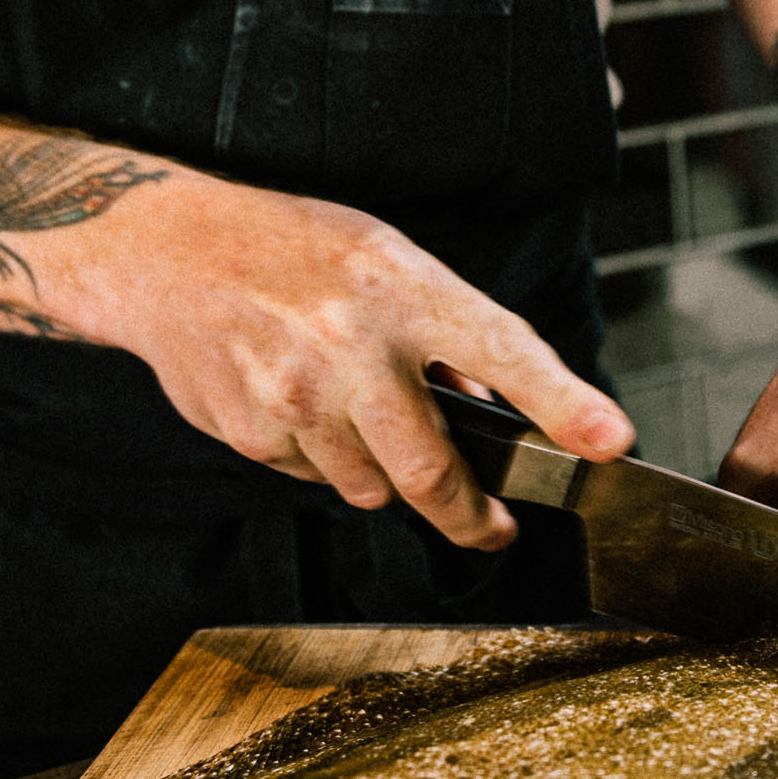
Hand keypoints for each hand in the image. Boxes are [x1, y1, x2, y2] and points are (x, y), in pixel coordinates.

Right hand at [58, 174, 631, 548]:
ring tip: (353, 412)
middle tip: (495, 528)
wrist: (167, 253)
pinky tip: (295, 403)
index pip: (504, 348)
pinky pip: (314, 478)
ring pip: (373, 488)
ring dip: (382, 472)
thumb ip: (445, 332)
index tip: (611, 442)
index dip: (563, 403)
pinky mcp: (254, 433)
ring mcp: (298, 396)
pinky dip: (320, 459)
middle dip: (473, 516)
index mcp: (403, 289)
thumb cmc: (291, 250)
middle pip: (434, 471)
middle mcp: (352, 345)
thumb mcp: (382, 258)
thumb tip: (495, 410)